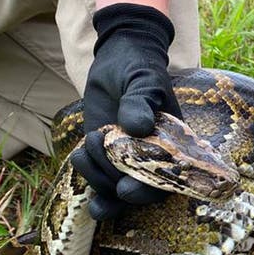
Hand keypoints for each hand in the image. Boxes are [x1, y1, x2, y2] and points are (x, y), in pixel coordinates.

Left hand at [70, 3, 179, 219]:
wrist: (118, 61)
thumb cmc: (139, 69)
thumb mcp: (143, 80)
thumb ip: (141, 102)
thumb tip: (139, 128)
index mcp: (173, 146)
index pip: (167, 181)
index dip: (148, 192)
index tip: (126, 190)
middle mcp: (153, 160)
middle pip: (140, 193)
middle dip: (117, 188)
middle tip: (101, 162)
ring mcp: (127, 162)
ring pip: (114, 190)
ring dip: (97, 176)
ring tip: (90, 141)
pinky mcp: (105, 158)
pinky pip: (97, 180)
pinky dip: (87, 176)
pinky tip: (80, 155)